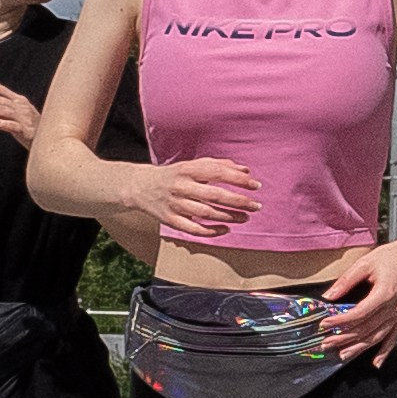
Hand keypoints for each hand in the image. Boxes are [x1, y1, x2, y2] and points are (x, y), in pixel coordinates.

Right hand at [137, 156, 262, 243]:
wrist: (140, 186)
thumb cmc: (174, 175)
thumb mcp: (193, 165)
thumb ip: (219, 165)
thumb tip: (246, 171)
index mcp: (188, 169)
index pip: (217, 173)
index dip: (238, 180)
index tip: (256, 186)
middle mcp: (181, 186)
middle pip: (214, 195)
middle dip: (238, 201)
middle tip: (256, 206)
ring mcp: (175, 204)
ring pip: (205, 213)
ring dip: (228, 217)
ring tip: (245, 217)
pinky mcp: (170, 220)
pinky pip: (193, 229)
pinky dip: (211, 232)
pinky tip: (226, 230)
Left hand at [323, 223, 396, 363]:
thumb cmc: (396, 256)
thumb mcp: (367, 263)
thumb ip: (347, 280)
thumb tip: (329, 295)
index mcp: (384, 294)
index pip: (358, 314)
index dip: (340, 322)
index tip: (325, 324)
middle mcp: (393, 308)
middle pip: (365, 329)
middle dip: (344, 338)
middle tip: (326, 343)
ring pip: (377, 337)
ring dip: (359, 348)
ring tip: (342, 354)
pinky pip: (393, 337)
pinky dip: (385, 351)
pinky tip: (376, 361)